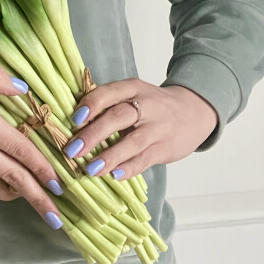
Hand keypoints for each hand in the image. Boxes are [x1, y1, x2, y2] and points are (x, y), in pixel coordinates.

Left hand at [63, 79, 217, 179]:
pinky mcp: (165, 148)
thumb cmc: (151, 105)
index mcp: (133, 88)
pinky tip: (114, 175)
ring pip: (132, 142)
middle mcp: (147, 105)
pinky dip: (129, 168)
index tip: (74, 120)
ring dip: (109, 156)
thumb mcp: (132, 94)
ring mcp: (158, 128)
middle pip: (118, 118)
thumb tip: (70, 114)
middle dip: (93, 134)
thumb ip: (107, 102)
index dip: (91, 105)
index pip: (109, 93)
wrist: (192, 112)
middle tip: (72, 150)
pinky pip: (145, 159)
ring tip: (90, 169)